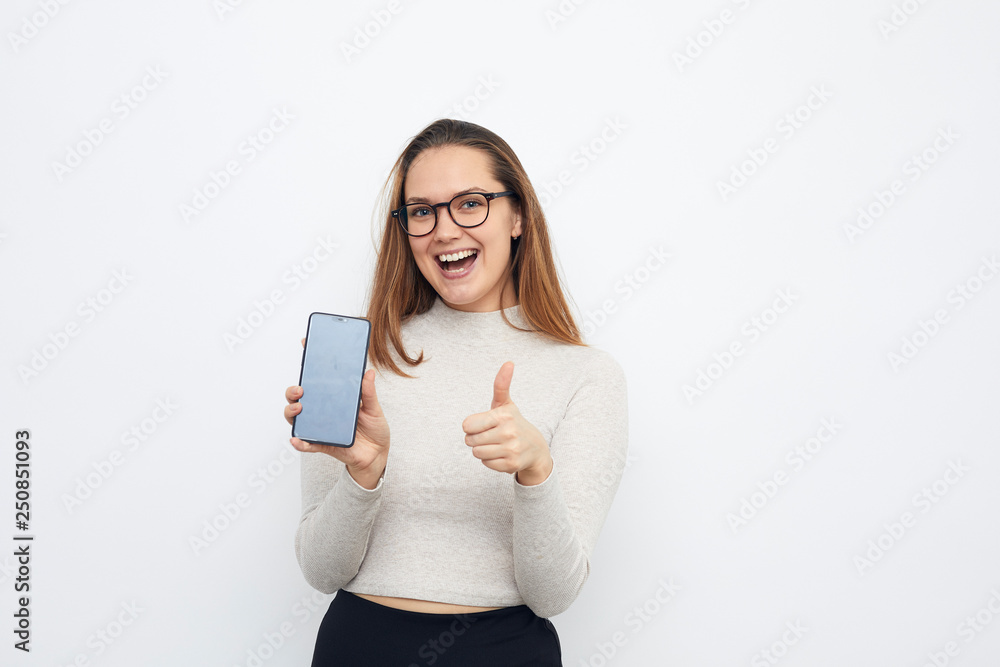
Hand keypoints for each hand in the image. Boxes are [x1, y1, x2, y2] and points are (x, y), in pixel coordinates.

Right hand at [284, 339, 389, 488]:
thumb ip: (369, 393)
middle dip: (293, 391)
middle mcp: (323, 410)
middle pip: (299, 398)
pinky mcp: (323, 444)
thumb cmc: (374, 429)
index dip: (310, 363)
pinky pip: (308, 444)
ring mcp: (321, 427)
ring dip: (292, 412)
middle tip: (301, 388)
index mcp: (335, 398)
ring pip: (297, 418)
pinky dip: (300, 442)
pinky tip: (296, 439)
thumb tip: (368, 372)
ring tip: (299, 408)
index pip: (317, 379)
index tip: (306, 344)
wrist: (377, 454)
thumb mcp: (374, 409)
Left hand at [462, 361, 552, 484]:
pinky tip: (502, 454)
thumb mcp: (506, 404)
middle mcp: (508, 432)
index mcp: (503, 415)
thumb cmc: (514, 423)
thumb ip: (501, 384)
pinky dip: (490, 461)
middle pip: (470, 441)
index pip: (467, 425)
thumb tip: (509, 362)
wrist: (536, 448)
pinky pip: (486, 464)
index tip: (484, 424)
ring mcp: (511, 450)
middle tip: (491, 435)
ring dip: (483, 450)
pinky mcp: (511, 465)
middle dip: (476, 439)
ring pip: (477, 453)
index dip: (472, 426)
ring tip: (496, 445)